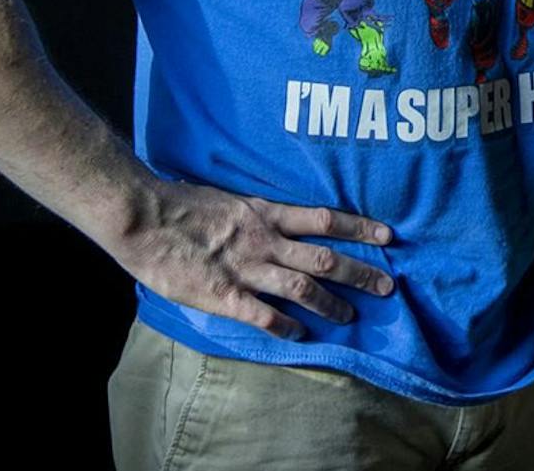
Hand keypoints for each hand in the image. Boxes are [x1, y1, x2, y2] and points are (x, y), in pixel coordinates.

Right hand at [114, 177, 395, 339]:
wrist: (145, 217)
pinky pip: (261, 314)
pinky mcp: (223, 294)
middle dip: (359, 272)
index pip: (325, 219)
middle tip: (387, 287)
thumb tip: (280, 219)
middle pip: (324, 256)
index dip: (359, 227)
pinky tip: (300, 335)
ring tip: (351, 317)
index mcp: (267, 213)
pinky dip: (284, 325)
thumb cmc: (183, 203)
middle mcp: (265, 239)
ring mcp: (246, 268)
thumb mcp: (231, 198)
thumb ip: (257, 213)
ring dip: (330, 303)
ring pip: (301, 286)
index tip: (389, 235)